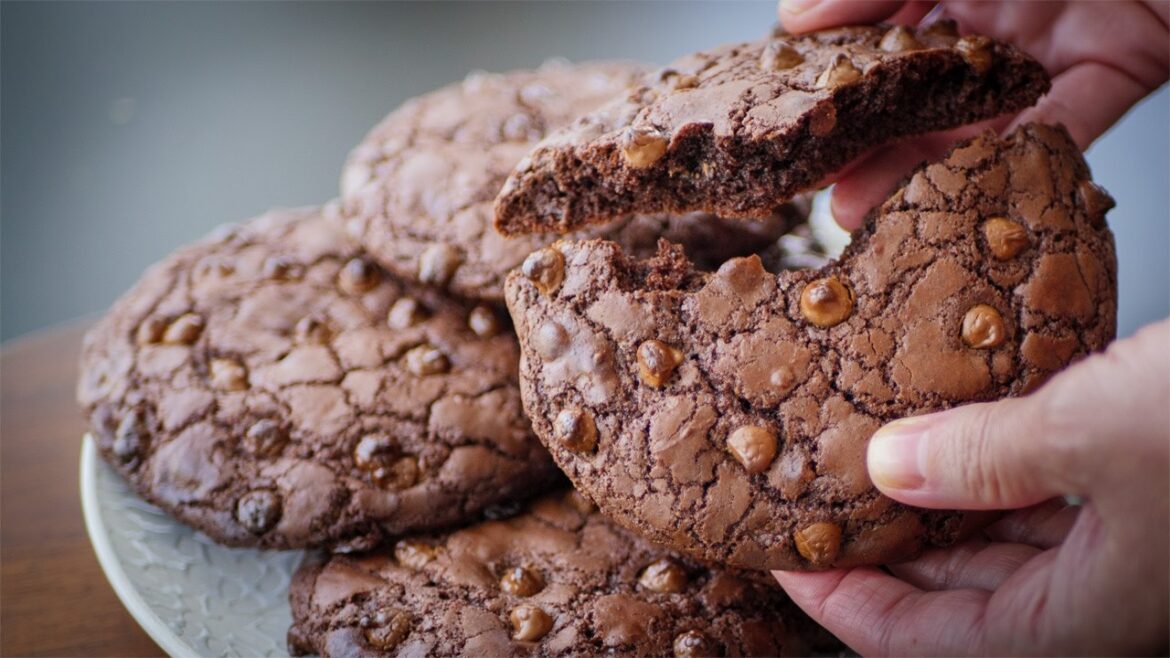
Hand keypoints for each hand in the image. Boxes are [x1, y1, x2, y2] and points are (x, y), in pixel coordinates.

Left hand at [773, 318, 1169, 654]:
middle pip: (958, 600)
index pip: (922, 642)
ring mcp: (1123, 551)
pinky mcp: (1139, 497)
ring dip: (937, 506)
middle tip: (817, 497)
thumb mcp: (1087, 431)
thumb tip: (889, 464)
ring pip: (1003, 548)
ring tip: (870, 456)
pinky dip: (993, 473)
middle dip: (882, 549)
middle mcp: (1103, 600)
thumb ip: (980, 456)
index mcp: (1084, 620)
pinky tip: (959, 427)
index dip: (842, 601)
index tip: (786, 557)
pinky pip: (1044, 502)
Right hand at [778, 0, 1169, 229]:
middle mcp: (1000, 7)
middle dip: (867, 142)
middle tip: (817, 186)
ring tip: (867, 211)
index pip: (878, 28)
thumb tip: (793, 15)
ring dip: (923, 169)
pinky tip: (964, 198)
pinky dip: (1018, 161)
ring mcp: (1053, 43)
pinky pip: (1063, 126)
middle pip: (919, 87)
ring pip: (977, 119)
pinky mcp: (1118, 70)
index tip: (786, 120)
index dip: (830, 77)